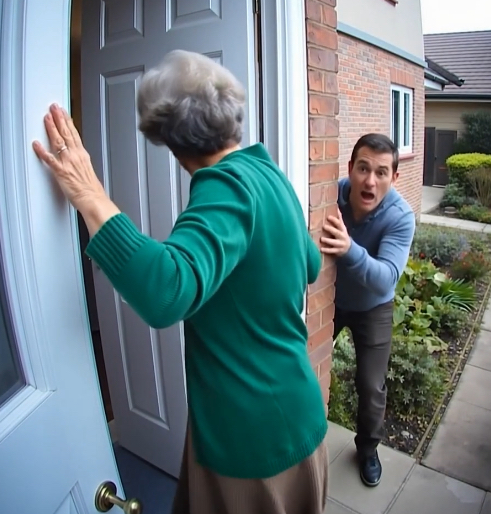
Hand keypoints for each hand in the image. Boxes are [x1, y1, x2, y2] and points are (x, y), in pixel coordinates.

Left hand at [33, 104, 119, 235]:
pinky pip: (50, 159)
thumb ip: (81, 164)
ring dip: (52, 128)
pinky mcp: (61, 172)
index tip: (64, 113)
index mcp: (83, 156)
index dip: (68, 122)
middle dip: (60, 119)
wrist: (94, 200)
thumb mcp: (88, 172)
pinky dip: (42, 151)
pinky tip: (36, 144)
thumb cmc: (92, 191)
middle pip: (66, 134)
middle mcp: (76, 156)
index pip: (75, 135)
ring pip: (59, 141)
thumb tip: (77, 161)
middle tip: (54, 107)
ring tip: (47, 117)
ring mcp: (68, 163)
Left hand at [321, 208, 350, 256]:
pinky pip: (332, 251)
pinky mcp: (338, 251)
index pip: (339, 224)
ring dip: (328, 241)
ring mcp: (340, 244)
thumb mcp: (342, 227)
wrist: (349, 248)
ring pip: (334, 242)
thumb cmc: (342, 235)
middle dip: (331, 229)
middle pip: (337, 232)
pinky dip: (327, 250)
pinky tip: (321, 249)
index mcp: (343, 230)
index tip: (328, 217)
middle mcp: (342, 236)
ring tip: (321, 239)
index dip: (334, 220)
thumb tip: (337, 208)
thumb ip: (339, 219)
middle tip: (324, 226)